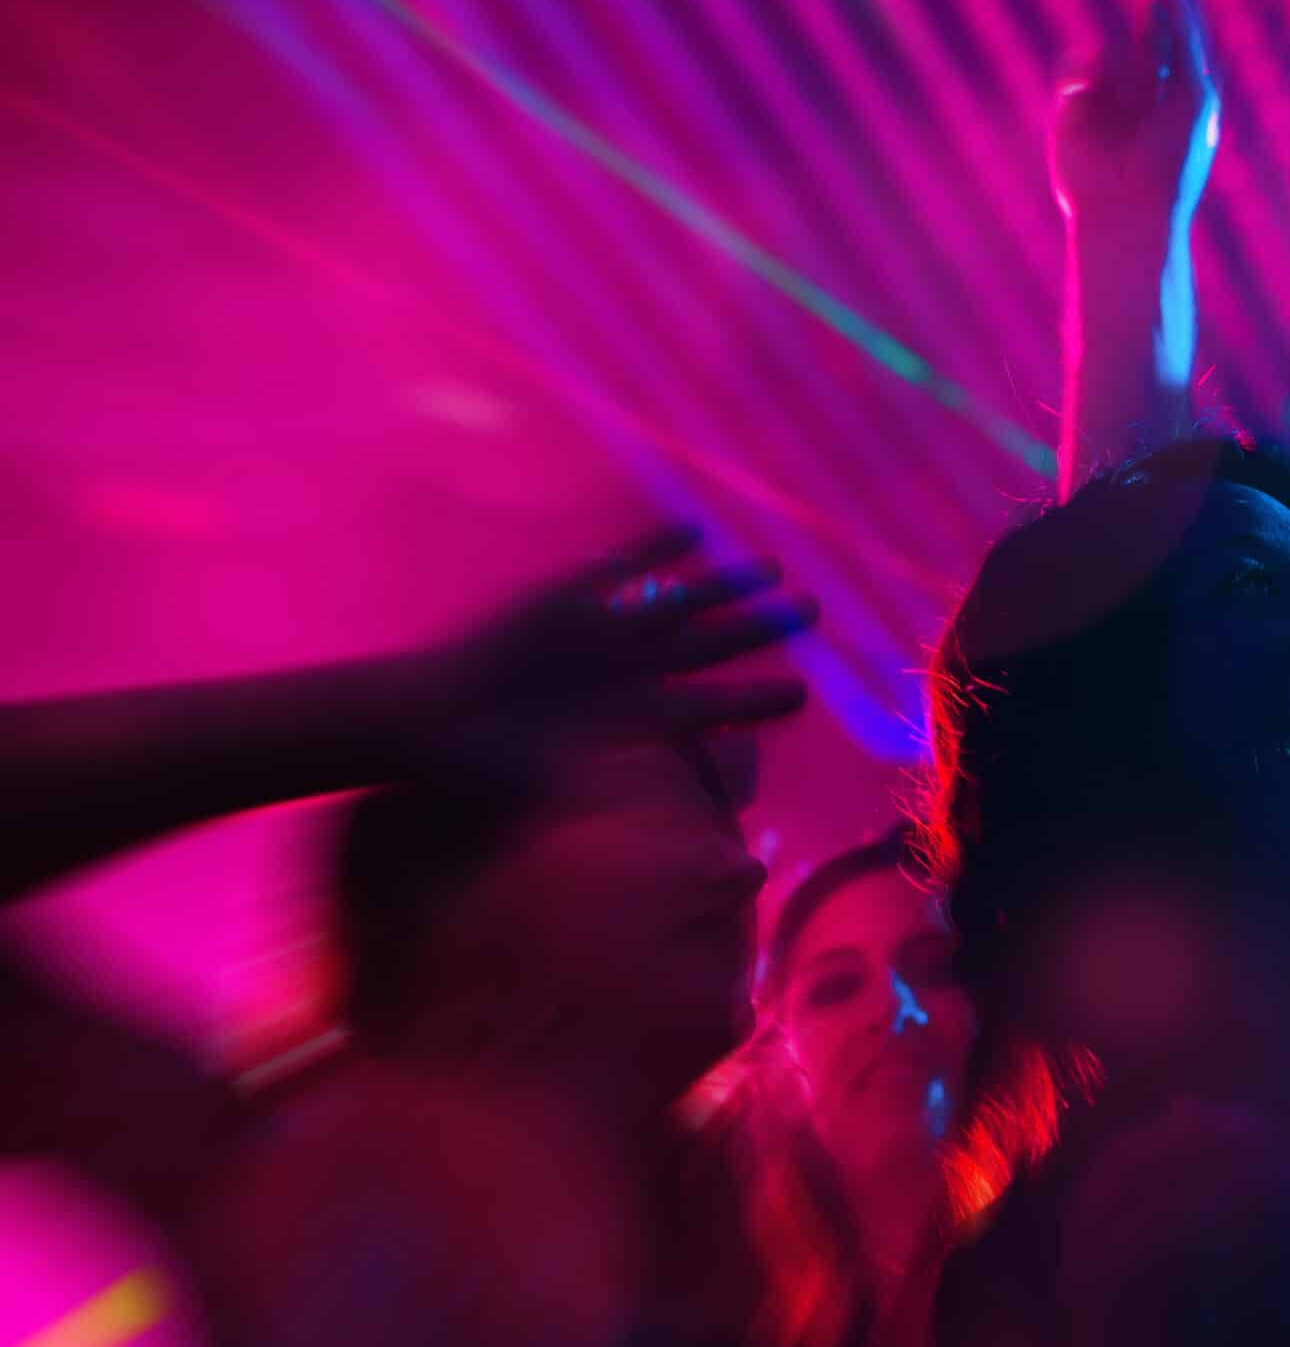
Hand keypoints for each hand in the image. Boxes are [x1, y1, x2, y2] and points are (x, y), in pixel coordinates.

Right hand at [413, 526, 814, 790]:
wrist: (418, 725)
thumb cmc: (478, 773)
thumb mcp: (552, 794)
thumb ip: (605, 798)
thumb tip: (634, 816)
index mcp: (630, 722)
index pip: (710, 709)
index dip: (756, 701)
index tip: (804, 695)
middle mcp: (623, 674)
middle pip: (708, 646)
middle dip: (760, 630)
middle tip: (815, 611)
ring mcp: (595, 635)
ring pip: (674, 604)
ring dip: (722, 587)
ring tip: (772, 567)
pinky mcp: (557, 602)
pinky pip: (613, 570)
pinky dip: (650, 550)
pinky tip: (693, 530)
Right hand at [1050, 0, 1219, 230]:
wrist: (1128, 211)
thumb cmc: (1171, 162)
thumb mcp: (1192, 97)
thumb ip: (1182, 45)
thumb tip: (1161, 2)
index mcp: (1183, 84)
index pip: (1177, 25)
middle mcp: (1147, 85)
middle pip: (1143, 27)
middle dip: (1151, 18)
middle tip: (1155, 32)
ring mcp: (1109, 94)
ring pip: (1111, 46)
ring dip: (1121, 69)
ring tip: (1130, 107)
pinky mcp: (1075, 106)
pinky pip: (1076, 65)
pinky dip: (1084, 74)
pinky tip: (1088, 92)